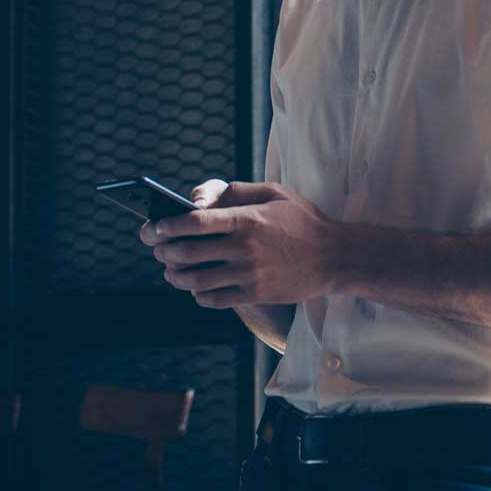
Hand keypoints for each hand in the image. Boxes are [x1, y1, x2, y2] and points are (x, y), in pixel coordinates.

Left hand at [138, 180, 340, 307]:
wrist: (335, 258)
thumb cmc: (300, 220)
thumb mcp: (272, 192)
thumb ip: (233, 191)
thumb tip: (197, 199)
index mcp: (247, 219)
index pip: (194, 222)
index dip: (168, 225)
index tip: (155, 227)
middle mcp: (245, 248)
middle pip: (188, 253)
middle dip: (164, 250)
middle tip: (156, 248)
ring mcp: (249, 275)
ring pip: (196, 280)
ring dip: (175, 275)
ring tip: (170, 269)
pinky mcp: (255, 295)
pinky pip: (214, 299)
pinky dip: (198, 294)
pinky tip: (195, 286)